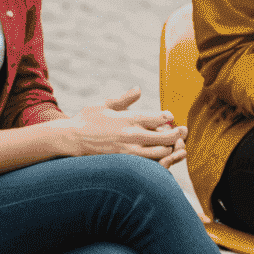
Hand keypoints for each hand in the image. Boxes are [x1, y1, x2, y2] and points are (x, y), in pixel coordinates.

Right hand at [60, 89, 183, 163]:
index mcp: (129, 118)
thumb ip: (124, 99)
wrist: (70, 140)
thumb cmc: (87, 120)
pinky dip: (158, 161)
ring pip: (160, 153)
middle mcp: (132, 135)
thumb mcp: (105, 105)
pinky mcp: (124, 163)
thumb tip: (138, 89)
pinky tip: (157, 156)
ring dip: (169, 149)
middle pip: (166, 137)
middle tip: (182, 132)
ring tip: (170, 145)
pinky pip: (148, 165)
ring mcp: (129, 151)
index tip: (169, 117)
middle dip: (178, 134)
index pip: (160, 118)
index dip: (169, 117)